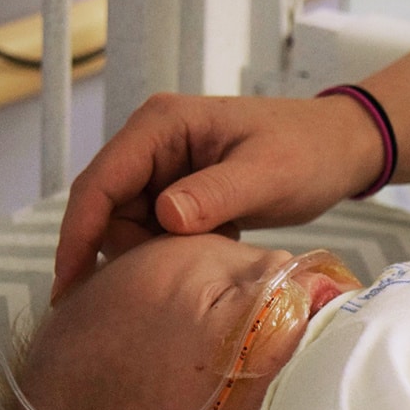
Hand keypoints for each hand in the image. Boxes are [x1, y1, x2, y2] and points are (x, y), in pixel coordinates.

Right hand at [53, 93, 379, 301]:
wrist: (341, 149)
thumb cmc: (309, 151)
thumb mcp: (267, 174)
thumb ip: (216, 194)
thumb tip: (164, 216)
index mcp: (162, 124)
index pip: (100, 182)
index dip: (79, 234)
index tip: (68, 285)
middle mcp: (153, 142)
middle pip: (107, 208)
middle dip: (127, 248)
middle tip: (173, 276)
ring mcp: (165, 167)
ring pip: (130, 224)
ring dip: (155, 251)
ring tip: (206, 256)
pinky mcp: (180, 190)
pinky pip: (155, 229)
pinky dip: (174, 249)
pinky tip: (210, 253)